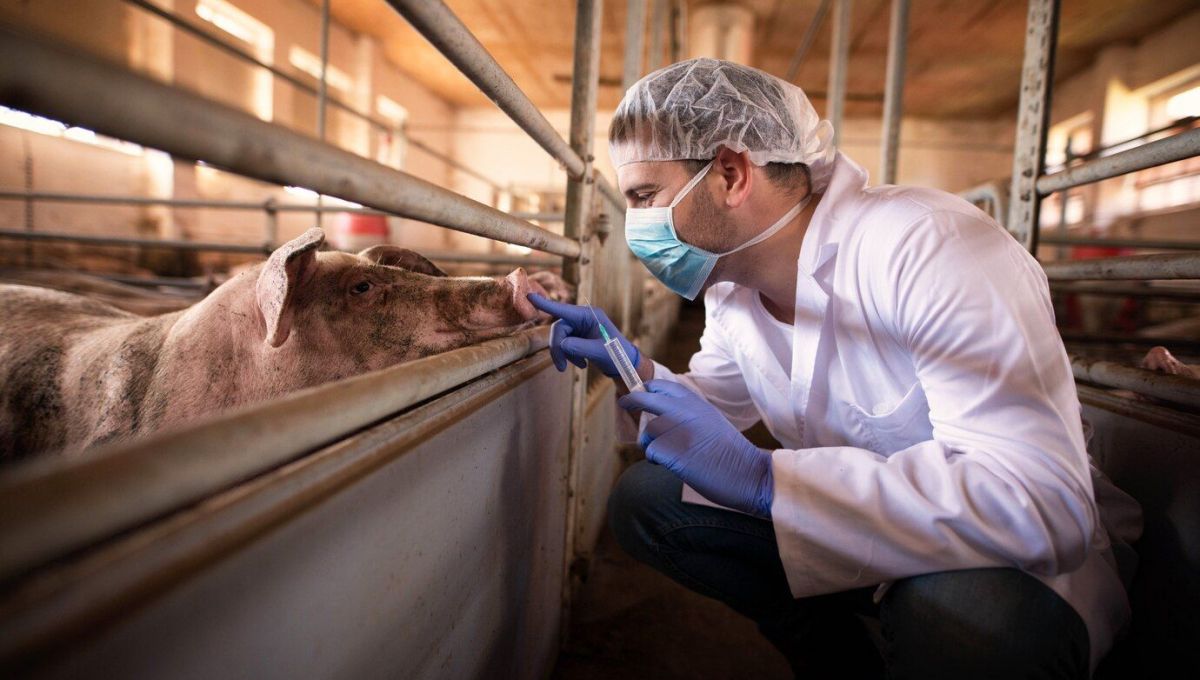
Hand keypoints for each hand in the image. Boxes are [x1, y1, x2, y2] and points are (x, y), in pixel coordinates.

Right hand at [527, 293, 639, 377]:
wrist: (625, 365)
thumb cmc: (617, 355)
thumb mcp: (599, 351)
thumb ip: (579, 347)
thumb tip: (561, 345)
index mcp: (589, 315)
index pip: (563, 309)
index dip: (545, 304)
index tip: (529, 296)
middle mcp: (583, 318)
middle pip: (559, 329)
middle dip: (558, 348)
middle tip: (562, 367)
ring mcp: (580, 327)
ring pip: (560, 338)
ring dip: (565, 354)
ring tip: (580, 366)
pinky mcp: (579, 337)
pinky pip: (565, 344)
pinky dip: (569, 356)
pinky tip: (582, 364)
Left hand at [618, 380, 773, 517]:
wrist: (750, 474)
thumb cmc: (731, 453)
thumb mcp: (713, 422)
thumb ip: (691, 414)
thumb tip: (664, 415)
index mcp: (698, 404)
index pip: (665, 386)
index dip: (649, 388)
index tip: (642, 391)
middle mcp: (687, 413)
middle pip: (647, 398)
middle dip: (633, 400)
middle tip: (625, 403)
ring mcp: (680, 432)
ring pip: (648, 431)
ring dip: (648, 443)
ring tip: (660, 453)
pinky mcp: (676, 453)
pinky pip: (652, 452)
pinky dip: (655, 459)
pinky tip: (666, 464)